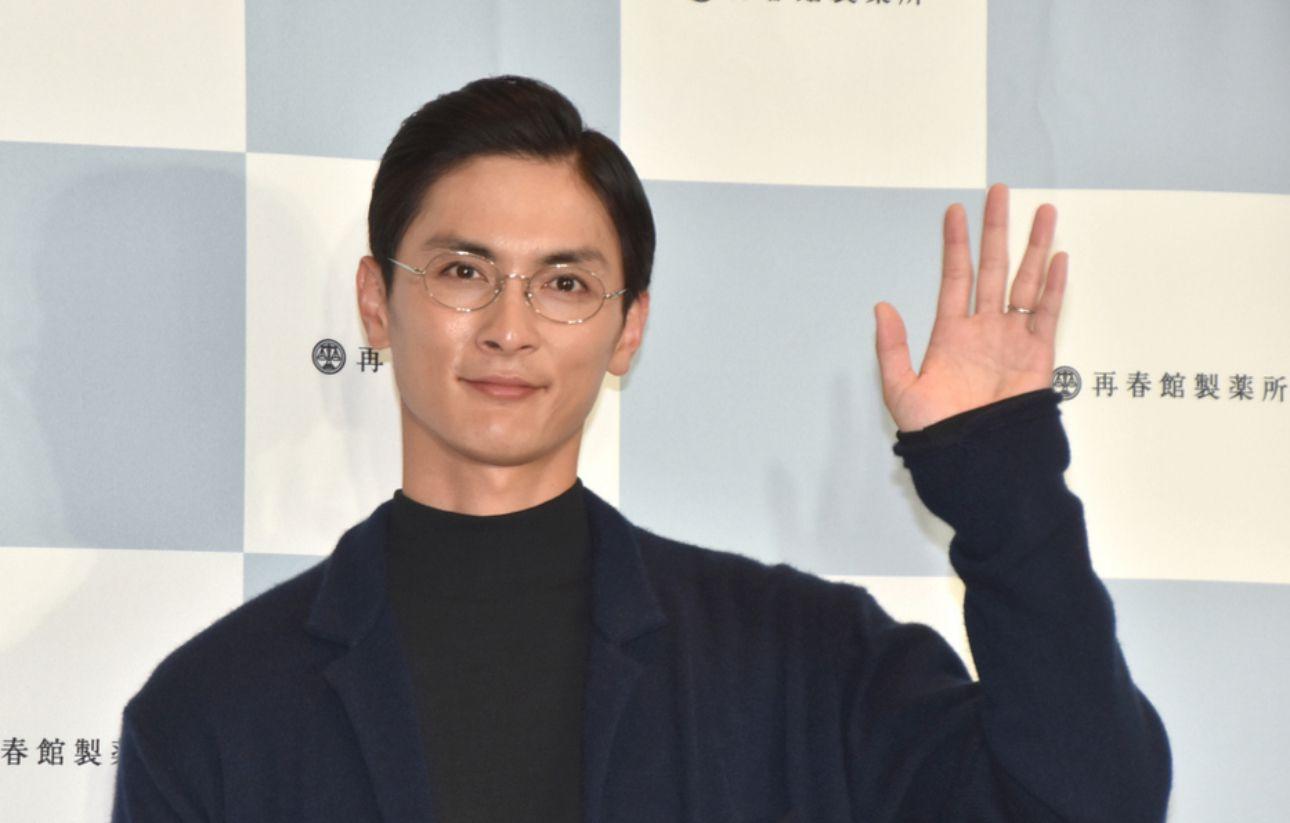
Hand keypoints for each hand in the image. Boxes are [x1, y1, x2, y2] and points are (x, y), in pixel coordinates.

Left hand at [873, 183, 1067, 432]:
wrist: (974, 460)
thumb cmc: (937, 432)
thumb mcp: (901, 389)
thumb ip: (892, 348)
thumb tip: (881, 308)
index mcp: (951, 334)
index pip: (955, 277)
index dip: (955, 244)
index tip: (955, 211)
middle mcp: (983, 329)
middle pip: (992, 267)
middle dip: (997, 230)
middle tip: (999, 193)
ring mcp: (1012, 339)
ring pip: (1025, 282)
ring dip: (1034, 247)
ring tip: (1042, 213)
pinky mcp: (1037, 355)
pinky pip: (1048, 314)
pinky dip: (1055, 286)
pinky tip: (1058, 258)